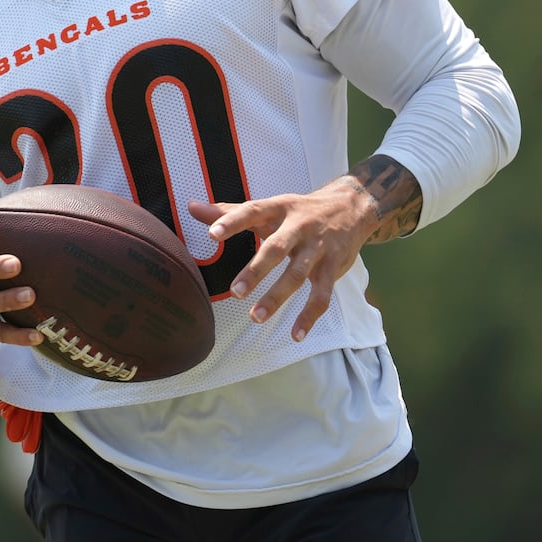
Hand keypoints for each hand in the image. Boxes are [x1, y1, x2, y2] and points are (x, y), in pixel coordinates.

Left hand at [188, 191, 369, 342]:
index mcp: (279, 208)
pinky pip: (322, 295)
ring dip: (278, 297)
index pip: (253, 211)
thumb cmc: (298, 210)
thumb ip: (229, 211)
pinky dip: (310, 316)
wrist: (350, 208)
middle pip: (277, 248)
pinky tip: (295, 334)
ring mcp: (318, 248)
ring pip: (298, 275)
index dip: (232, 221)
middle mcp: (299, 226)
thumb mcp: (268, 207)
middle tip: (235, 292)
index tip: (212, 234)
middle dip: (257, 270)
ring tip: (256, 317)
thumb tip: (191, 207)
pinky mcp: (333, 267)